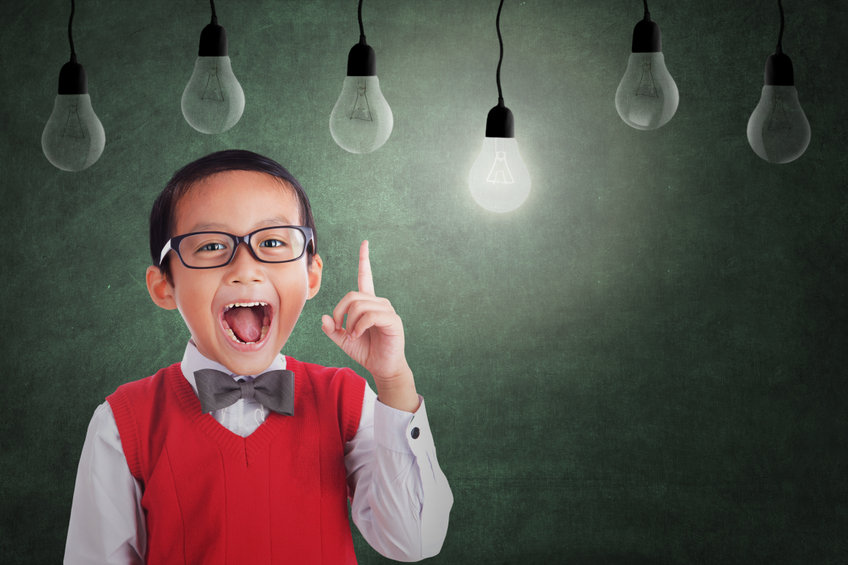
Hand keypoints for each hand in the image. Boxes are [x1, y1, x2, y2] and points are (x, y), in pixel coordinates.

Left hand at [321, 241, 418, 411]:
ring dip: (350, 322)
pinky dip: (359, 326)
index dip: (364, 259)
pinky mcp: (392, 320)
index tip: (365, 243)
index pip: (365, 276)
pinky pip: (370, 315)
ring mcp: (387, 310)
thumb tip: (324, 317)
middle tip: (340, 328)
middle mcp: (378, 302)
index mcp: (368, 303)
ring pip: (359, 305)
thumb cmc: (366, 351)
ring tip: (352, 335)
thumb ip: (332, 329)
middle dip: (340, 311)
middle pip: (352, 295)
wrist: (382, 367)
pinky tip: (358, 335)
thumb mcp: (343, 339)